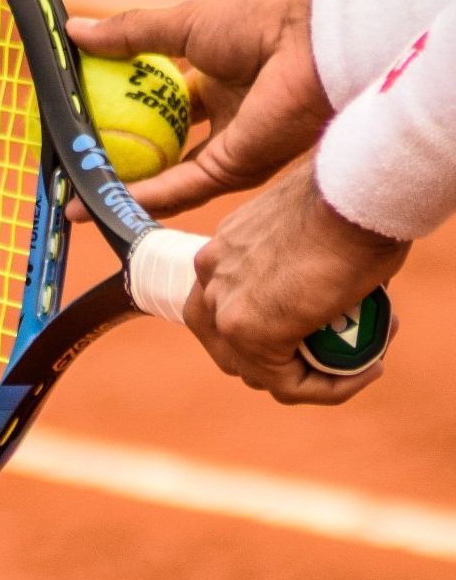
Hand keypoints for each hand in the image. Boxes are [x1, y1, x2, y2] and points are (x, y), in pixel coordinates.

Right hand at [67, 0, 333, 217]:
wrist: (308, 44)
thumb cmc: (258, 22)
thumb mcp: (182, 24)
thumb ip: (130, 35)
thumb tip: (74, 32)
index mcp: (213, 81)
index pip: (157, 105)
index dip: (119, 113)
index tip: (80, 121)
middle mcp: (221, 121)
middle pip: (159, 149)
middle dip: (116, 162)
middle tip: (73, 168)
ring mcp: (226, 150)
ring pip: (163, 178)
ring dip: (120, 189)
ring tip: (75, 199)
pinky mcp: (231, 172)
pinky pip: (178, 189)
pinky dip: (140, 196)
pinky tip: (103, 200)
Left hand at [182, 161, 409, 403]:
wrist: (355, 191)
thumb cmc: (351, 199)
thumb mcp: (313, 231)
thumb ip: (301, 264)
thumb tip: (329, 292)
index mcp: (220, 252)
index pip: (229, 311)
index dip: (274, 331)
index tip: (327, 326)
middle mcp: (210, 279)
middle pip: (233, 348)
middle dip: (286, 360)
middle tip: (341, 352)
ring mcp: (223, 308)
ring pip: (261, 373)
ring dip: (315, 376)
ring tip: (365, 359)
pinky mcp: (248, 333)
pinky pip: (289, 384)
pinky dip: (330, 388)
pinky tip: (369, 370)